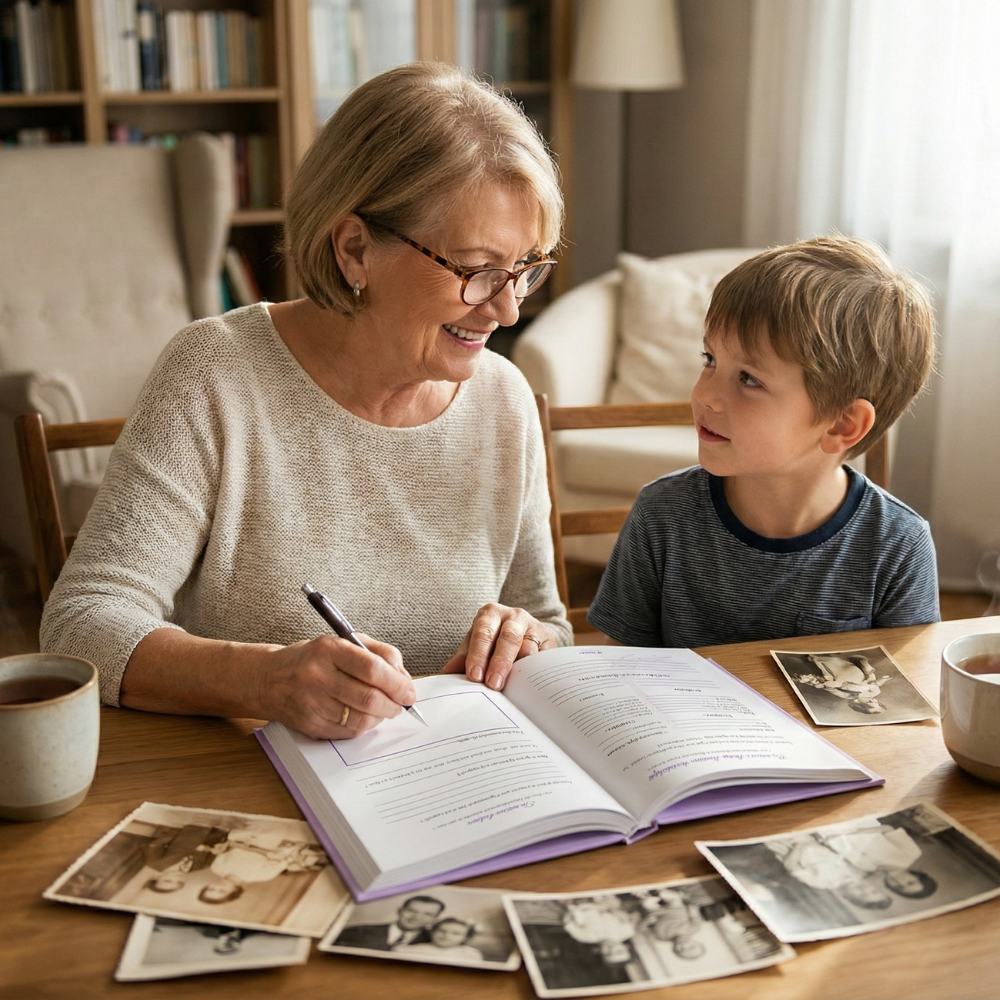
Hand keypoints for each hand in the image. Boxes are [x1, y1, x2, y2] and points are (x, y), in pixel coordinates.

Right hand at [260, 634, 415, 739]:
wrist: (269, 679)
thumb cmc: (312, 659)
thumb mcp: (343, 642)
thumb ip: (377, 653)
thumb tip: (403, 677)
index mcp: (328, 650)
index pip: (371, 668)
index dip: (397, 682)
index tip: (409, 691)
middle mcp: (317, 676)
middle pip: (369, 697)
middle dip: (394, 704)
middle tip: (402, 703)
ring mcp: (312, 703)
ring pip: (362, 719)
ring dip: (382, 717)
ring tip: (385, 709)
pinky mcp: (310, 725)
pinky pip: (349, 732)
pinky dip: (365, 726)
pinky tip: (365, 716)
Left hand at [441, 603, 557, 690]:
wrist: (525, 633)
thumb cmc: (494, 640)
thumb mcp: (476, 645)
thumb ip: (463, 658)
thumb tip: (447, 674)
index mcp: (491, 613)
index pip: (483, 632)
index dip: (478, 655)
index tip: (474, 676)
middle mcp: (514, 615)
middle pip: (508, 638)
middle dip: (500, 663)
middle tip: (493, 685)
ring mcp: (535, 625)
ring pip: (529, 648)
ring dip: (520, 670)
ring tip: (512, 688)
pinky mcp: (550, 639)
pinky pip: (544, 658)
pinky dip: (536, 672)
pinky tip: (529, 685)